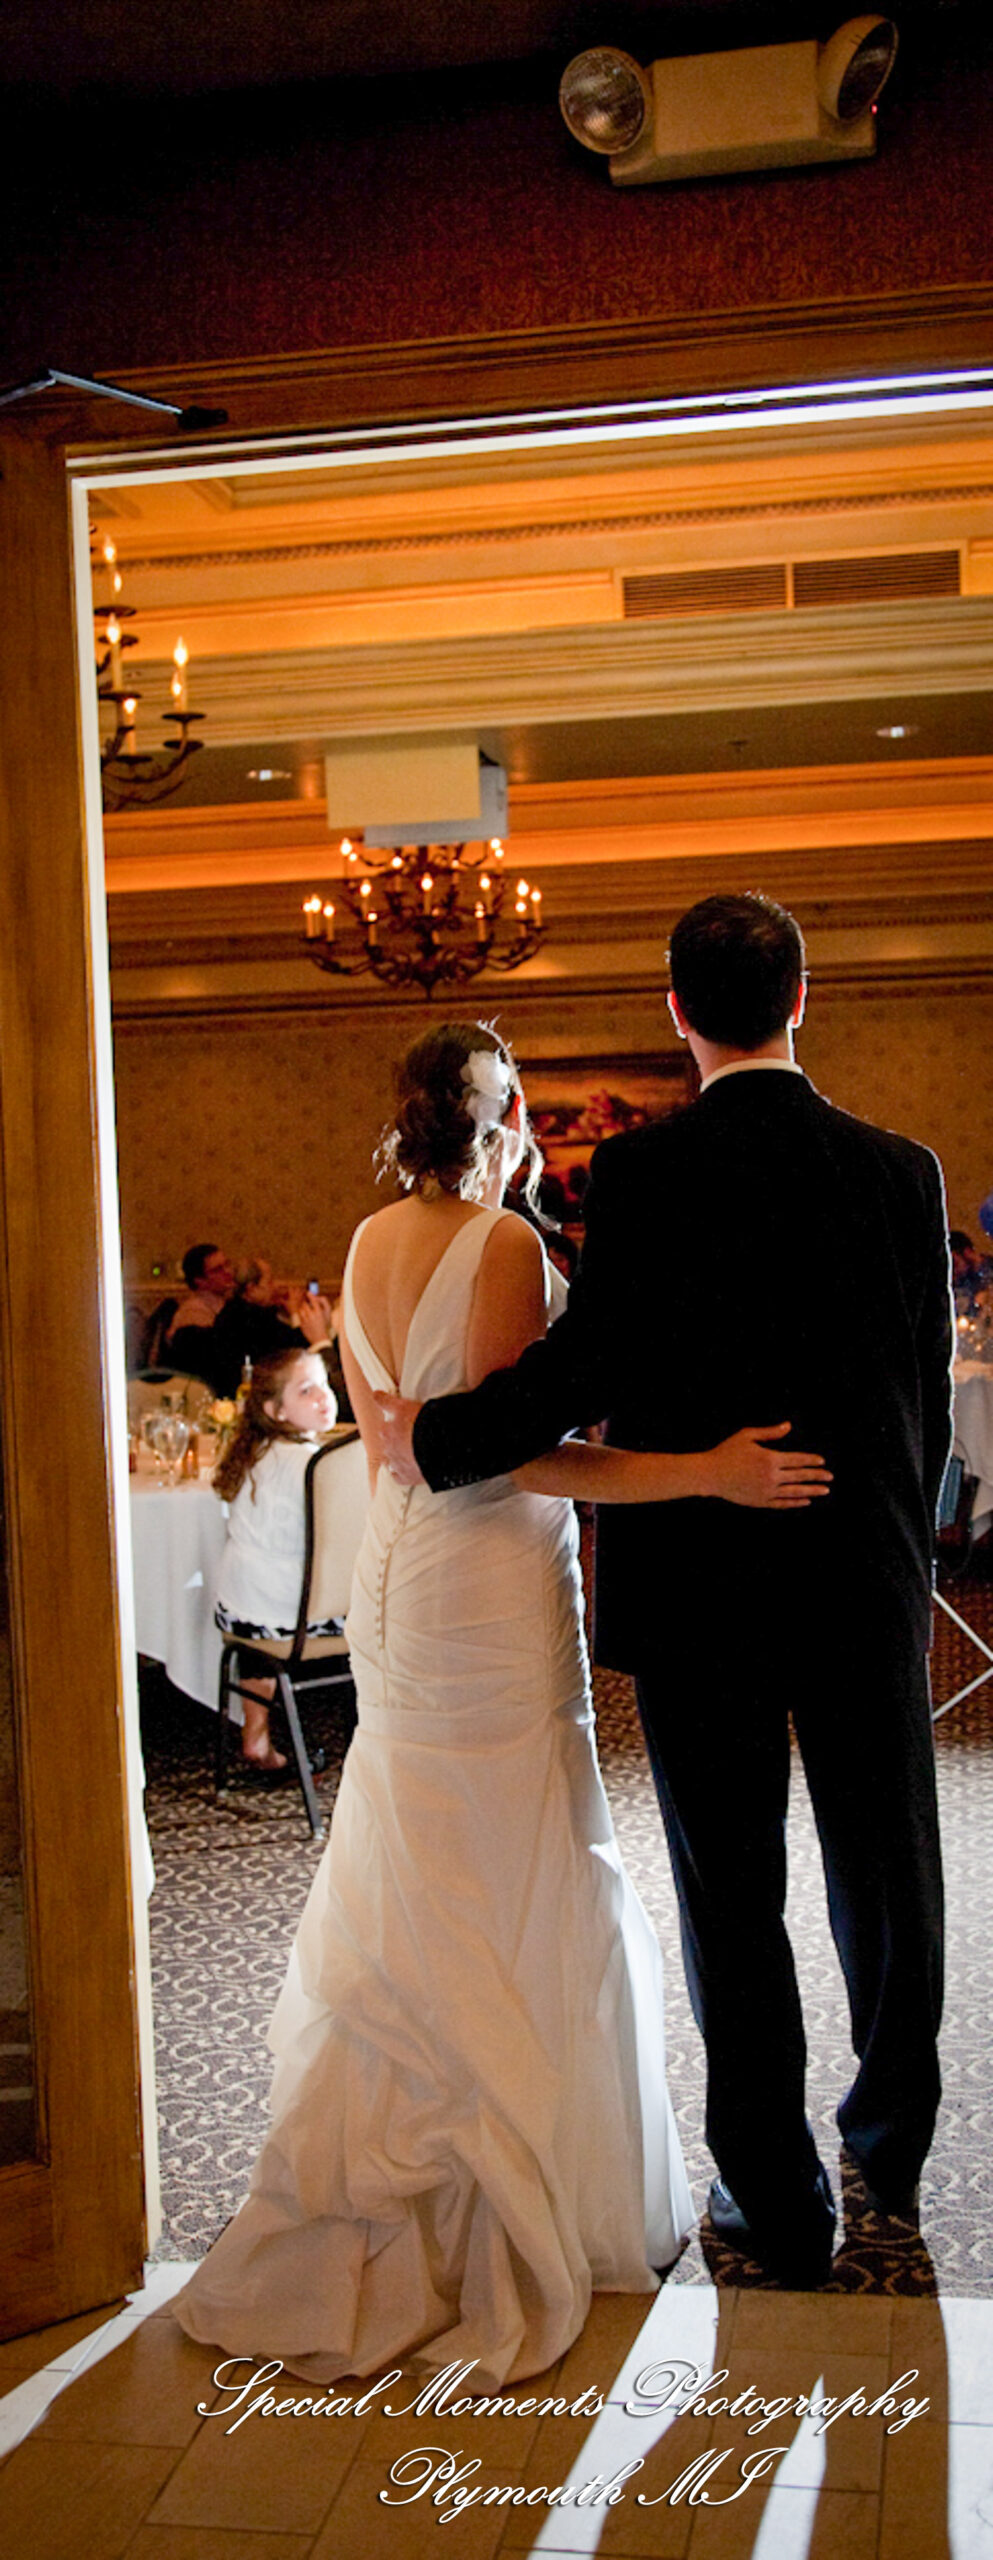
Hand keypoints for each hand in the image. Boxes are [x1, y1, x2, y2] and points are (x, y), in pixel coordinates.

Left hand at [297, 1292, 334, 1344]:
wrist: (319, 1338)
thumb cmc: (324, 1325)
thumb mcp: (327, 1314)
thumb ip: (323, 1304)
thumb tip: (316, 1297)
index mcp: (319, 1312)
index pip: (313, 1300)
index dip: (310, 1295)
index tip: (308, 1292)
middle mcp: (312, 1315)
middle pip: (305, 1304)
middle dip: (305, 1302)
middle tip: (306, 1302)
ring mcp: (306, 1320)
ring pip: (301, 1309)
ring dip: (302, 1308)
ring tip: (305, 1309)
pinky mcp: (302, 1324)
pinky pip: (299, 1316)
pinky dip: (301, 1314)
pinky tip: (304, 1316)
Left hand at [374, 1391, 425, 1484]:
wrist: (438, 1444)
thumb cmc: (423, 1423)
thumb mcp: (403, 1404)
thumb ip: (386, 1400)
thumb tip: (374, 1393)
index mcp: (386, 1430)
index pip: (384, 1426)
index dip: (391, 1425)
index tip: (399, 1424)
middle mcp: (388, 1447)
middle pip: (388, 1443)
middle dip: (396, 1440)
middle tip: (411, 1436)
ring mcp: (396, 1463)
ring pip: (391, 1460)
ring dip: (398, 1456)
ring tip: (411, 1453)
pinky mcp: (405, 1476)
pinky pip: (399, 1477)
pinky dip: (402, 1473)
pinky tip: (409, 1469)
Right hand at [706, 1422, 832, 1508]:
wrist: (709, 1475)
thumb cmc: (727, 1452)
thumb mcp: (747, 1436)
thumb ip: (770, 1433)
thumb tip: (788, 1426)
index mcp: (769, 1459)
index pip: (797, 1460)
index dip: (811, 1460)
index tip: (822, 1462)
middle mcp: (771, 1476)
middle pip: (800, 1476)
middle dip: (817, 1476)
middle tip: (830, 1477)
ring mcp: (766, 1491)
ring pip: (795, 1492)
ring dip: (812, 1491)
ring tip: (824, 1491)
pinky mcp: (760, 1501)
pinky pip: (782, 1503)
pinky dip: (795, 1502)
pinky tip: (806, 1501)